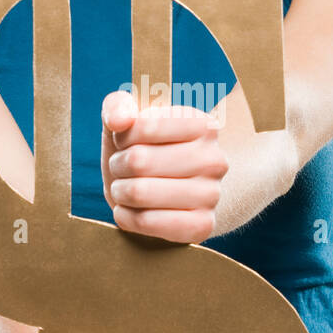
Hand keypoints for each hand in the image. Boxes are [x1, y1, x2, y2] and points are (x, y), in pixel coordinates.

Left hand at [101, 89, 228, 243]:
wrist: (164, 194)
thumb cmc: (142, 150)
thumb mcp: (127, 122)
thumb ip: (117, 107)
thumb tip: (119, 120)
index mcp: (202, 124)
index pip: (144, 125)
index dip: (123, 136)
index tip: (127, 141)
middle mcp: (214, 159)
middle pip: (139, 160)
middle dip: (118, 165)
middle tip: (122, 168)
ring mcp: (211, 194)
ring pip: (139, 192)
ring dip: (119, 191)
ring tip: (125, 188)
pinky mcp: (202, 226)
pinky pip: (146, 222)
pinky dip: (125, 216)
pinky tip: (129, 210)